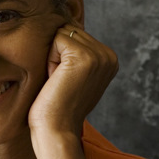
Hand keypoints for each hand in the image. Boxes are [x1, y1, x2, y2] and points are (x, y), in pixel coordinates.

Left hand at [28, 23, 117, 137]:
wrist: (57, 131)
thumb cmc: (58, 107)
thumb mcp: (74, 76)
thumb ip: (77, 53)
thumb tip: (66, 28)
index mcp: (109, 59)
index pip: (75, 34)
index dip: (62, 56)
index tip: (67, 82)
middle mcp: (109, 55)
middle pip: (68, 30)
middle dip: (57, 55)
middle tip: (61, 83)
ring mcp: (99, 55)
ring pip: (62, 34)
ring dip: (52, 57)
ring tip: (59, 81)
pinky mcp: (84, 57)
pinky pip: (56, 39)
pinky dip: (49, 60)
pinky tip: (55, 80)